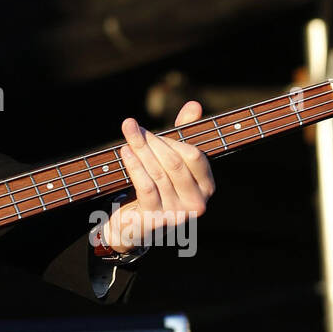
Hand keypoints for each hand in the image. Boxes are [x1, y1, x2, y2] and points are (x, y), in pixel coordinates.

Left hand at [102, 100, 215, 253]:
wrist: (134, 226)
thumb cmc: (156, 189)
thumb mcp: (170, 161)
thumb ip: (182, 134)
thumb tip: (194, 105)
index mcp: (207, 187)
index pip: (195, 156)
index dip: (173, 139)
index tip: (150, 129)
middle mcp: (197, 203)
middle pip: (174, 162)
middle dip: (151, 141)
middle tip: (131, 126)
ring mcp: (178, 213)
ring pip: (158, 173)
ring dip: (140, 149)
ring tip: (127, 134)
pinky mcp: (157, 219)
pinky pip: (146, 186)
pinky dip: (135, 166)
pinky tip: (125, 152)